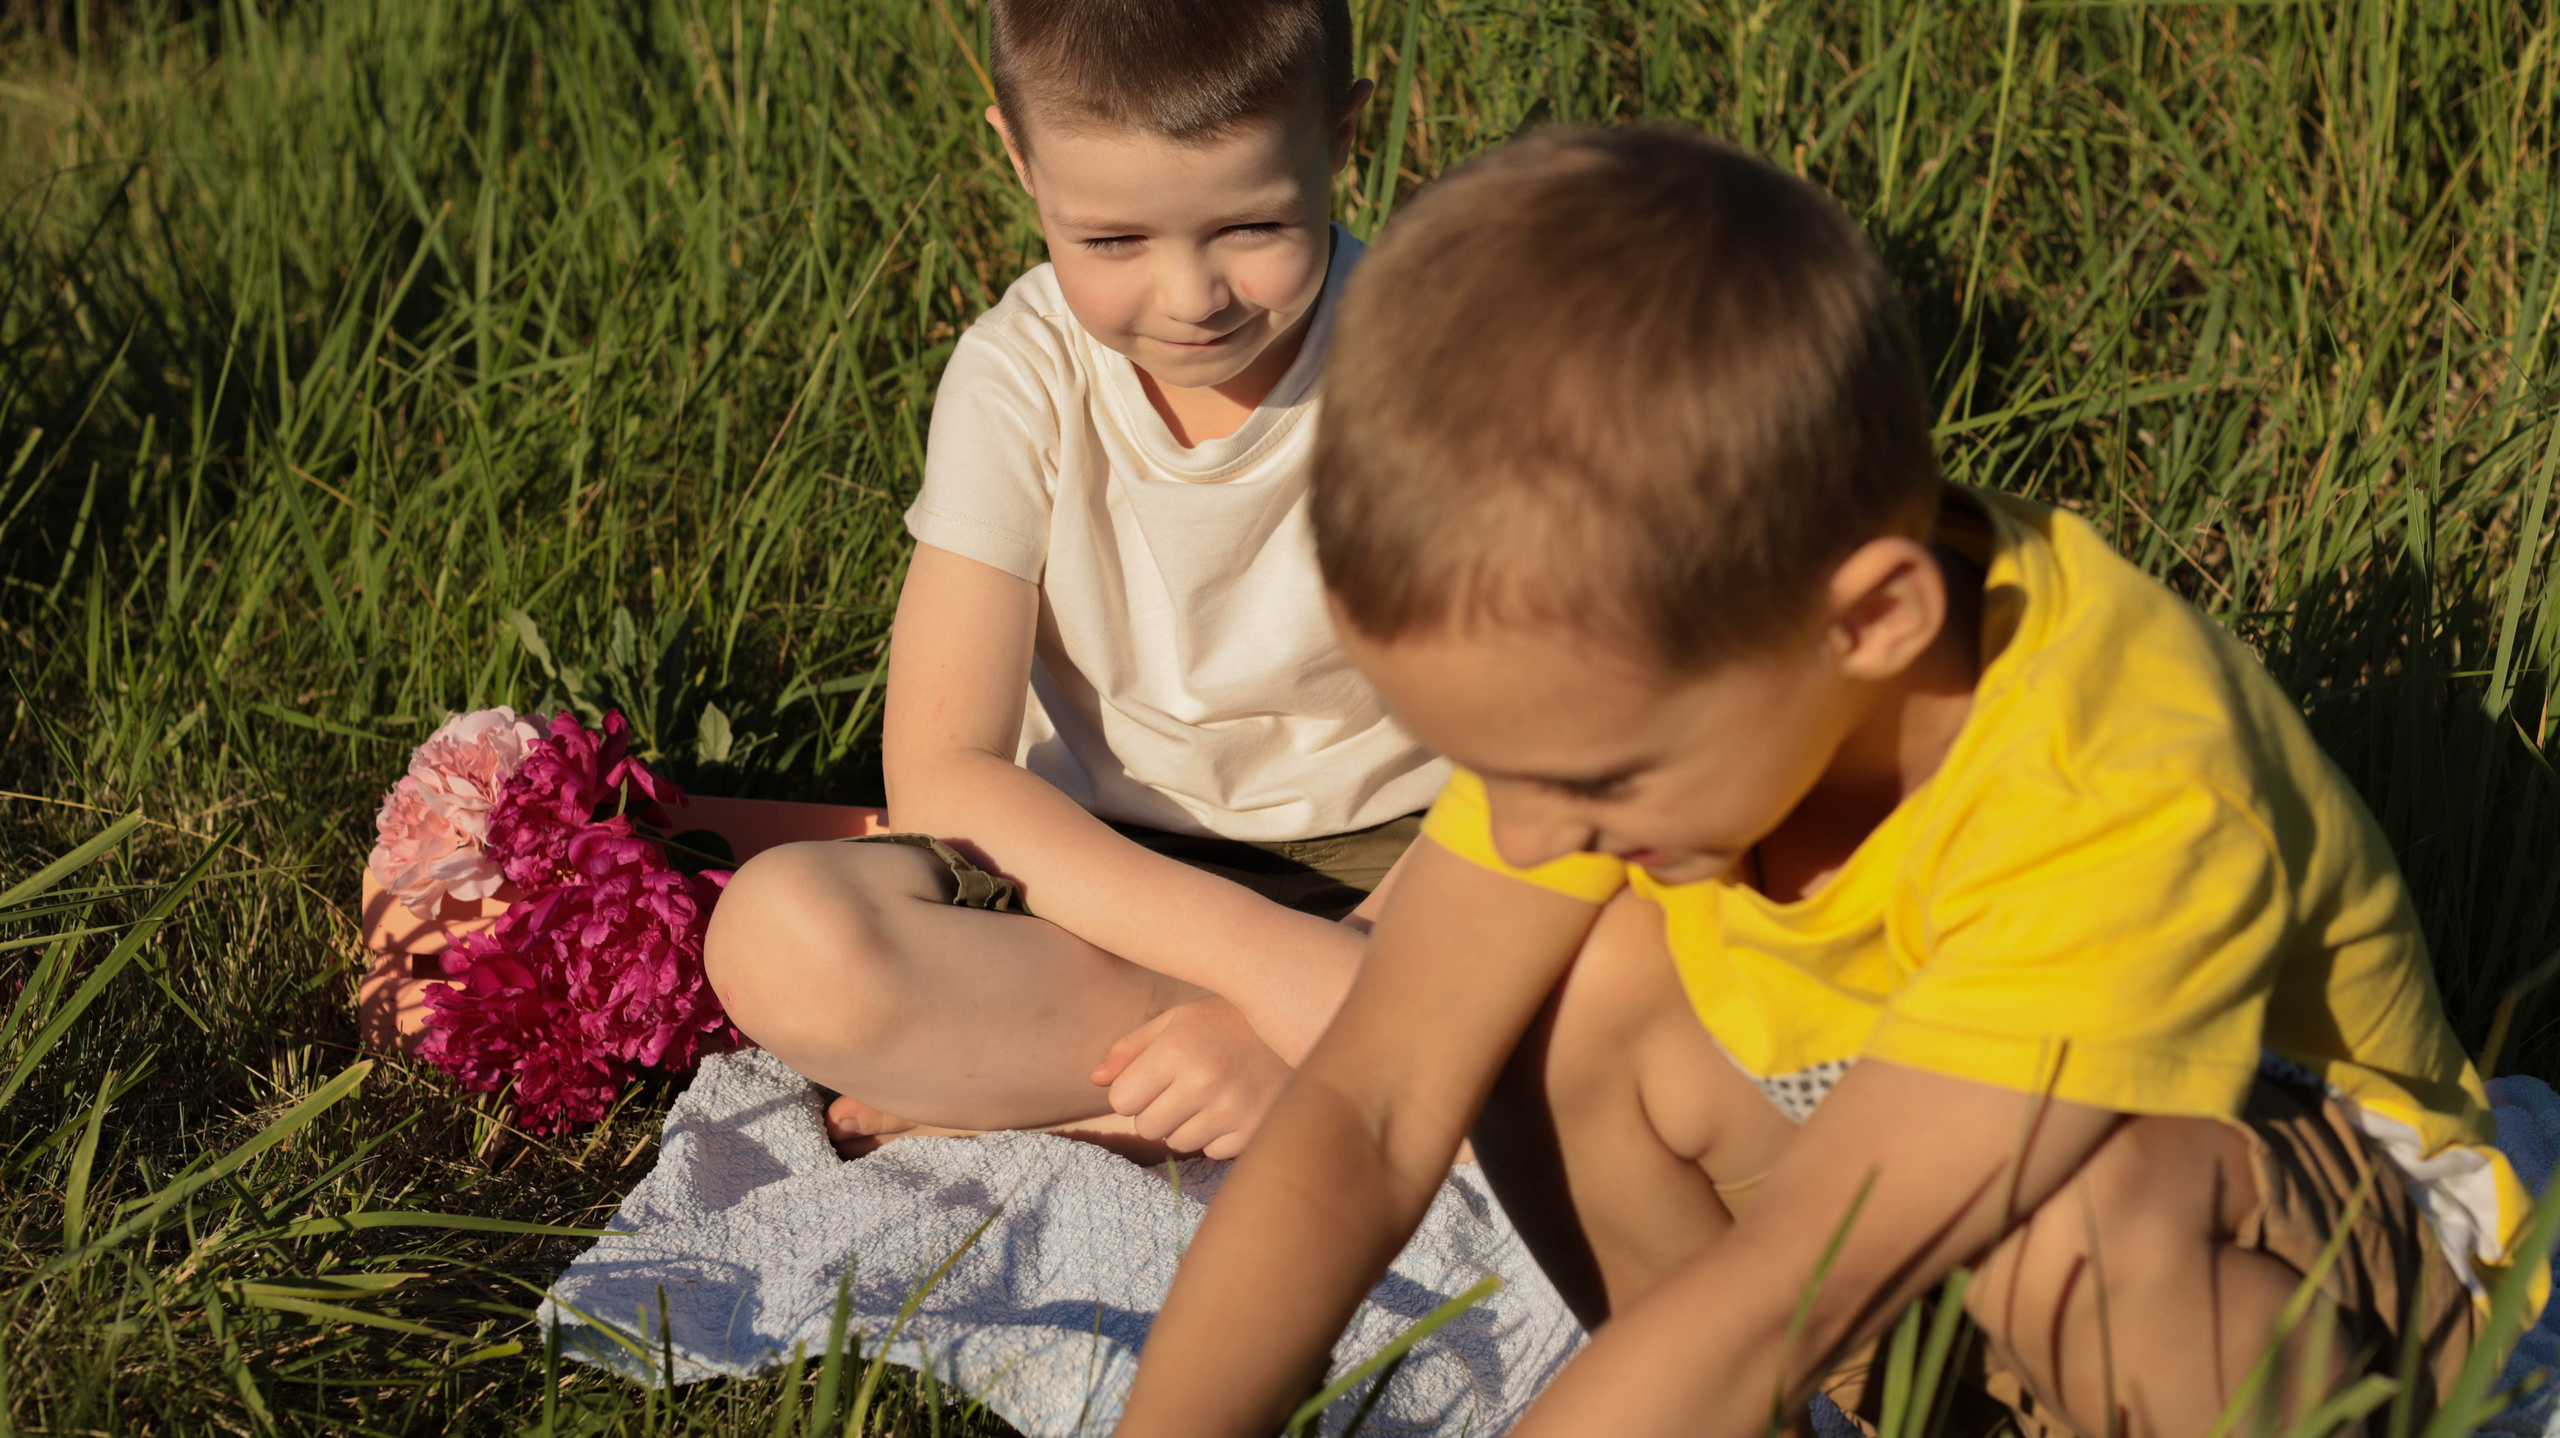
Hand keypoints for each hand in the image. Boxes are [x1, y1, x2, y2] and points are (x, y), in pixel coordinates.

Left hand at [1090, 997, 1290, 1158]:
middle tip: (1184, 1084)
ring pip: (1178, 1143)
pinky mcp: (1254, 1132)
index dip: (1133, 1089)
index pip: (1122, 1099)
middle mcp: (1204, 1083)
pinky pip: (1212, 1150)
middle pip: (1147, 1127)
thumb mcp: (1179, 1019)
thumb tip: (1094, 1078)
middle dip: (1157, 1109)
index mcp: (1178, 1049)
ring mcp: (1232, 1111)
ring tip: (1212, 1092)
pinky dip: (1217, 1134)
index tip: (1153, 1076)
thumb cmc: (1231, 1019)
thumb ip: (1133, 1048)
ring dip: (1186, 1123)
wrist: (1302, 1026)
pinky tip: (1234, 1104)